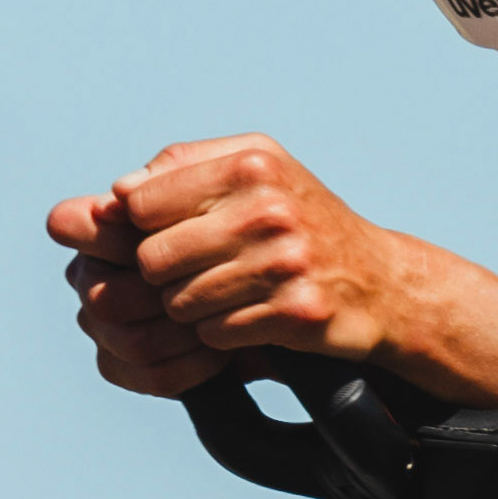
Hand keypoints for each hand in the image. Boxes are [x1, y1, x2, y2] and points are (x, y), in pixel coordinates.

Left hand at [49, 136, 437, 397]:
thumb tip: (115, 194)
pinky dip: (221, 334)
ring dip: (191, 308)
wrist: (382, 283)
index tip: (165, 236)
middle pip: (152, 258)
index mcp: (250, 164)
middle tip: (193, 274)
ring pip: (179, 302)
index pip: (139, 202)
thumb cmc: (302, 222)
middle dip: (163, 275)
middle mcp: (269, 208)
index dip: (140, 228)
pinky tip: (249, 317)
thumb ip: (182, 168)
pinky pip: (214, 334)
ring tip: (225, 295)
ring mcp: (285, 262)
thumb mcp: (254, 171)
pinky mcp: (296, 313)